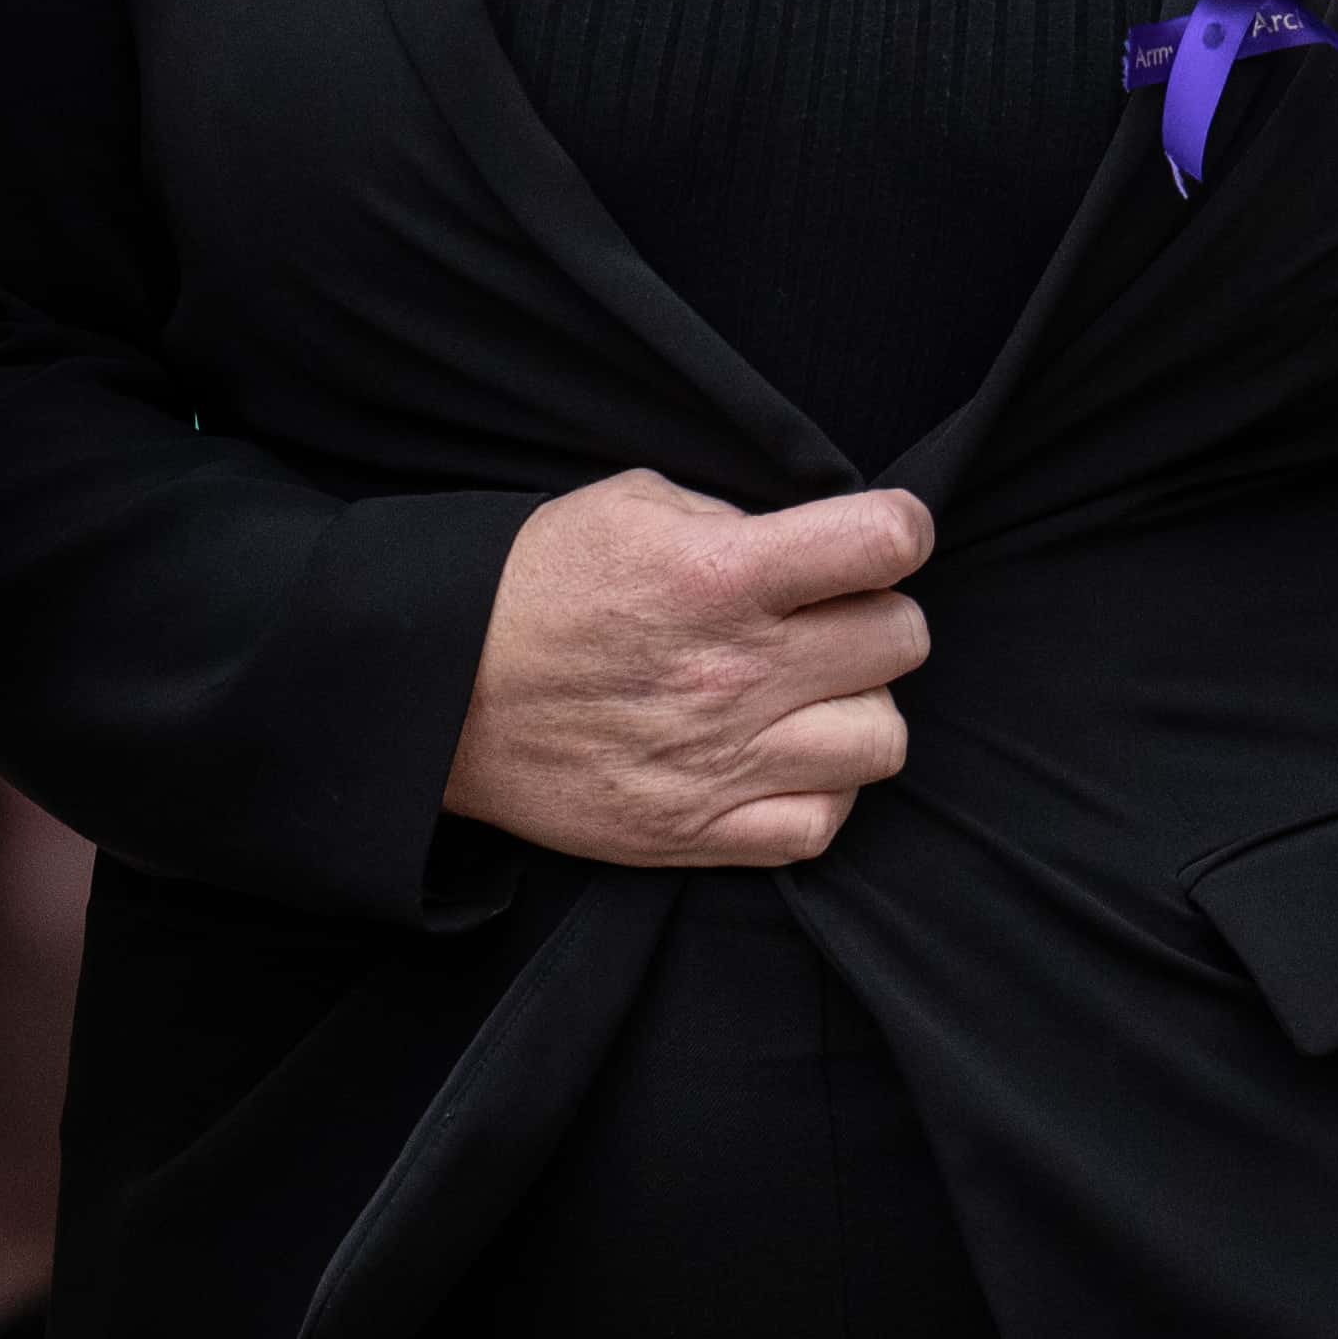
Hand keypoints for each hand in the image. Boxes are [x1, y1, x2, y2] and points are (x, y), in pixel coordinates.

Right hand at [444, 471, 934, 866]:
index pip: (884, 543)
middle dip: (876, 617)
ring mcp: (722, 761)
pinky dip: (817, 794)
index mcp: (720, 575)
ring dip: (857, 710)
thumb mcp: (631, 506)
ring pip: (882, 739)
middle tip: (827, 618)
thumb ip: (735, 519)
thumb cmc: (536, 586)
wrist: (436, 692)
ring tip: (810, 696)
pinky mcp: (696, 832)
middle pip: (901, 639)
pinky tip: (781, 760)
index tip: (877, 539)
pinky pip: (822, 826)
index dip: (898, 531)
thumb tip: (816, 547)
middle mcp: (736, 671)